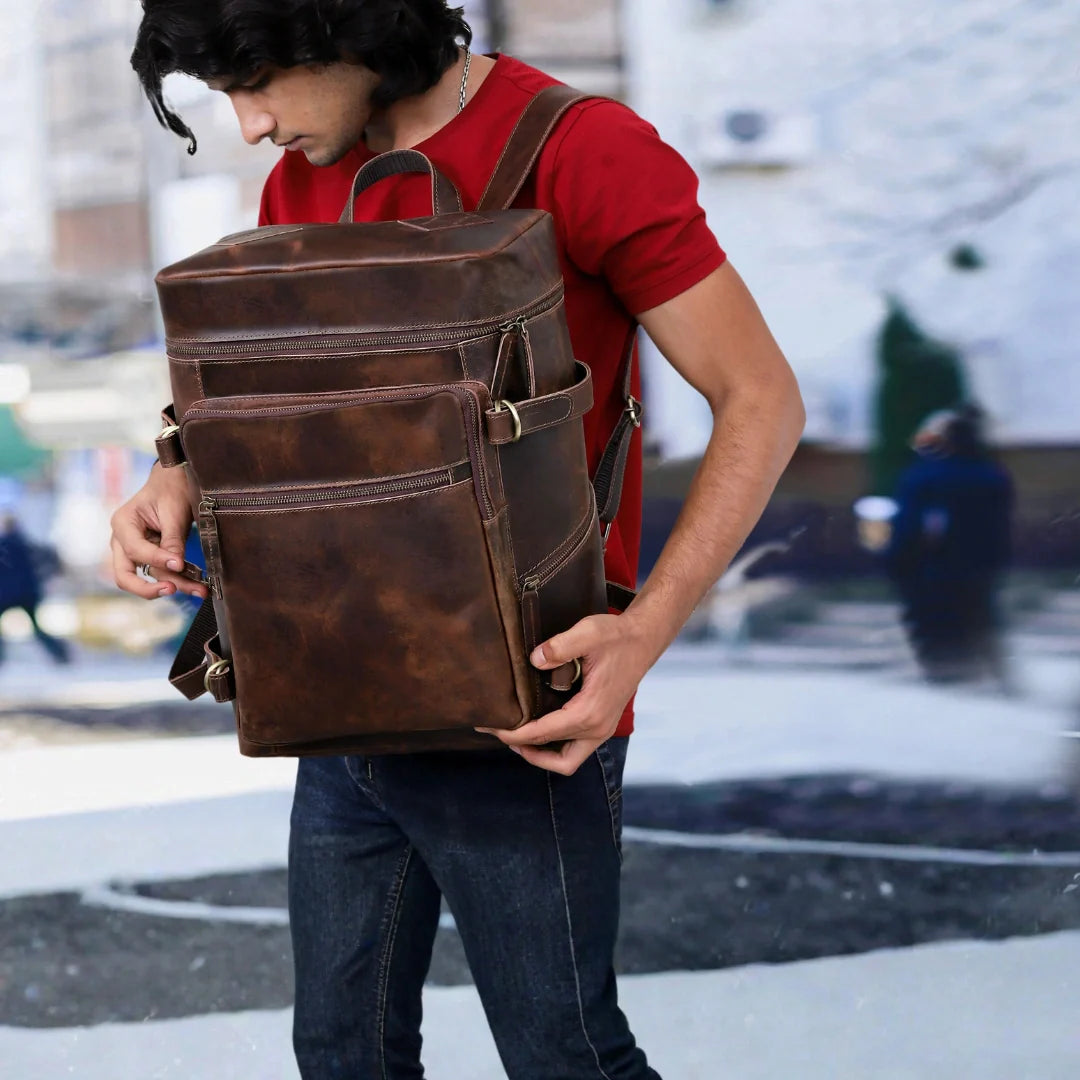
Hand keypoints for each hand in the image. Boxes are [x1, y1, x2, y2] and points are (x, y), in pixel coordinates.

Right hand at [110, 465, 206, 600]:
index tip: (180, 565)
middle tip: (173, 590)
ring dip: (172, 586)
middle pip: (124, 575)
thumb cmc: (172, 489)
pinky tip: (197, 586)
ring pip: (144, 578)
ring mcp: (132, 550)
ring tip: (200, 591)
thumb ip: (172, 539)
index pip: (135, 549)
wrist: (174, 481)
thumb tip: (176, 566)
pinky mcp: (148, 557)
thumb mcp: (174, 511)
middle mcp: (122, 539)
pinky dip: (176, 580)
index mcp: (123, 522)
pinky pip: (157, 574)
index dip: (156, 559)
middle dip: (148, 588)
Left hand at [477, 612, 655, 774]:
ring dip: (540, 754)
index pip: (543, 734)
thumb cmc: (616, 636)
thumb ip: (560, 646)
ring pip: (567, 760)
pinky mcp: (602, 724)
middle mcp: (598, 728)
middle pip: (555, 758)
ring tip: (515, 736)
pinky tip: (537, 728)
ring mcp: (602, 729)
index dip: (513, 734)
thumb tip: (534, 660)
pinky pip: (575, 749)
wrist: (642, 639)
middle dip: (523, 749)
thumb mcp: (588, 633)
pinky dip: (554, 747)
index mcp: (590, 712)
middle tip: (498, 732)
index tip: (490, 727)